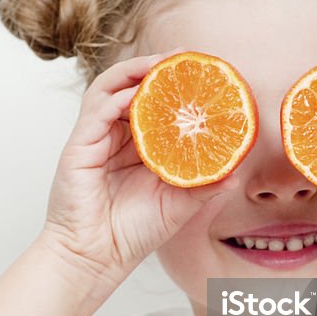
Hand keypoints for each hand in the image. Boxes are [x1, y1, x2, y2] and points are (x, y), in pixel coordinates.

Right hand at [40, 51, 239, 287]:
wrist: (95, 258)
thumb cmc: (131, 234)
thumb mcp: (178, 206)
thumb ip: (203, 186)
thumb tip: (236, 173)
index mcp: (136, 147)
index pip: (153, 105)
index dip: (173, 86)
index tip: (200, 74)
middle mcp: (114, 137)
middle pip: (130, 88)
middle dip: (153, 68)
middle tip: (181, 58)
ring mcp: (95, 139)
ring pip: (109, 89)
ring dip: (133, 71)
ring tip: (158, 63)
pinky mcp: (79, 146)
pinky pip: (96, 111)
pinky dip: (116, 97)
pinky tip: (137, 92)